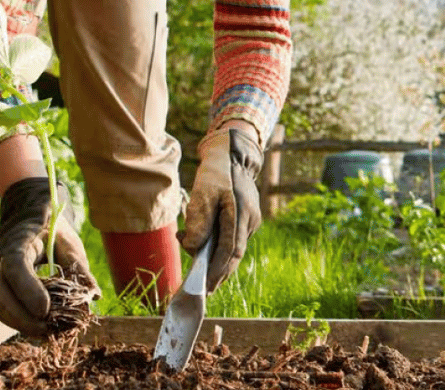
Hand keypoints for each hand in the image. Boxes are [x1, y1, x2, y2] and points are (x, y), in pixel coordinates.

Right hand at [0, 177, 98, 336]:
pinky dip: (17, 321)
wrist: (28, 217)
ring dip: (20, 323)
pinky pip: (2, 308)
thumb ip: (79, 267)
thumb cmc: (51, 228)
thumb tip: (93, 295)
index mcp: (18, 242)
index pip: (16, 267)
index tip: (46, 310)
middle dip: (23, 316)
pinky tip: (37, 329)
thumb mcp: (68, 241)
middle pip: (1, 292)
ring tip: (45, 333)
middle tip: (47, 329)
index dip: (28, 290)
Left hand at [180, 124, 261, 291]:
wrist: (232, 154)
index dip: (218, 271)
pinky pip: (236, 238)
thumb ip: (198, 220)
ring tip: (204, 275)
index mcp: (239, 212)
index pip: (229, 250)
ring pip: (236, 247)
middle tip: (207, 290)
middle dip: (220, 274)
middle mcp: (249, 219)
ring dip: (220, 262)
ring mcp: (252, 219)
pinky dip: (223, 249)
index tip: (206, 287)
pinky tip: (209, 253)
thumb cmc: (215, 173)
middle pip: (235, 254)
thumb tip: (192, 247)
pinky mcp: (249, 217)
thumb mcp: (202, 193)